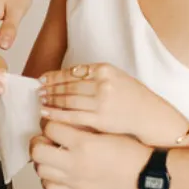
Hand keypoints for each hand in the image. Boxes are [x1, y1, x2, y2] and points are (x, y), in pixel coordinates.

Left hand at [30, 119, 147, 188]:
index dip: (47, 121)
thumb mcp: (107, 130)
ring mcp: (74, 181)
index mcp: (84, 143)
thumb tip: (64, 121)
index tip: (48, 120)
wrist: (145, 175)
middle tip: (43, 138)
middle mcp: (75, 163)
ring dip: (41, 160)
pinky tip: (55, 172)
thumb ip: (83, 126)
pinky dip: (47, 179)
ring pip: (40, 170)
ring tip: (49, 155)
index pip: (50, 127)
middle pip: (38, 151)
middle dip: (37, 141)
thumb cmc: (131, 152)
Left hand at [39, 62, 187, 145]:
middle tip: (38, 90)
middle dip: (50, 88)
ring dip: (51, 100)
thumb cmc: (133, 98)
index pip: (72, 71)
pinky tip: (47, 114)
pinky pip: (72, 116)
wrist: (150, 116)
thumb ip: (94, 75)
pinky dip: (56, 115)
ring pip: (67, 100)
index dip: (54, 76)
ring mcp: (101, 101)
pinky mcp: (100, 119)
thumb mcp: (116, 77)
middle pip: (68, 85)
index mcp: (105, 69)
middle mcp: (102, 83)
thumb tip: (67, 76)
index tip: (42, 78)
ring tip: (41, 101)